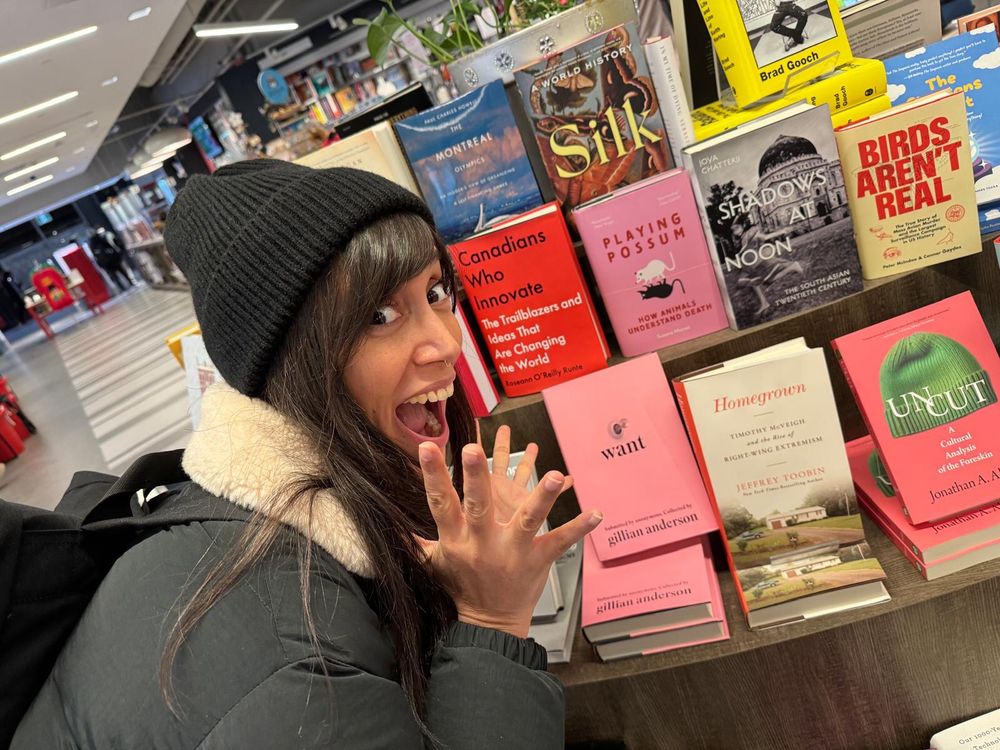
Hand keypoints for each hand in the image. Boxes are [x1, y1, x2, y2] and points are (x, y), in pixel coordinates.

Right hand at [417, 432, 601, 638]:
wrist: (488, 625)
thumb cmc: (461, 587)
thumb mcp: (433, 564)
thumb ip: (416, 541)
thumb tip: (388, 523)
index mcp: (456, 539)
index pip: (440, 502)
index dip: (432, 475)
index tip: (427, 448)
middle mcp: (483, 542)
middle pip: (478, 505)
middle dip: (476, 477)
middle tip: (473, 449)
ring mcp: (512, 551)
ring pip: (526, 519)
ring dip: (542, 497)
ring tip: (556, 475)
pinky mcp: (537, 560)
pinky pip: (560, 541)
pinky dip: (579, 527)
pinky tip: (596, 512)